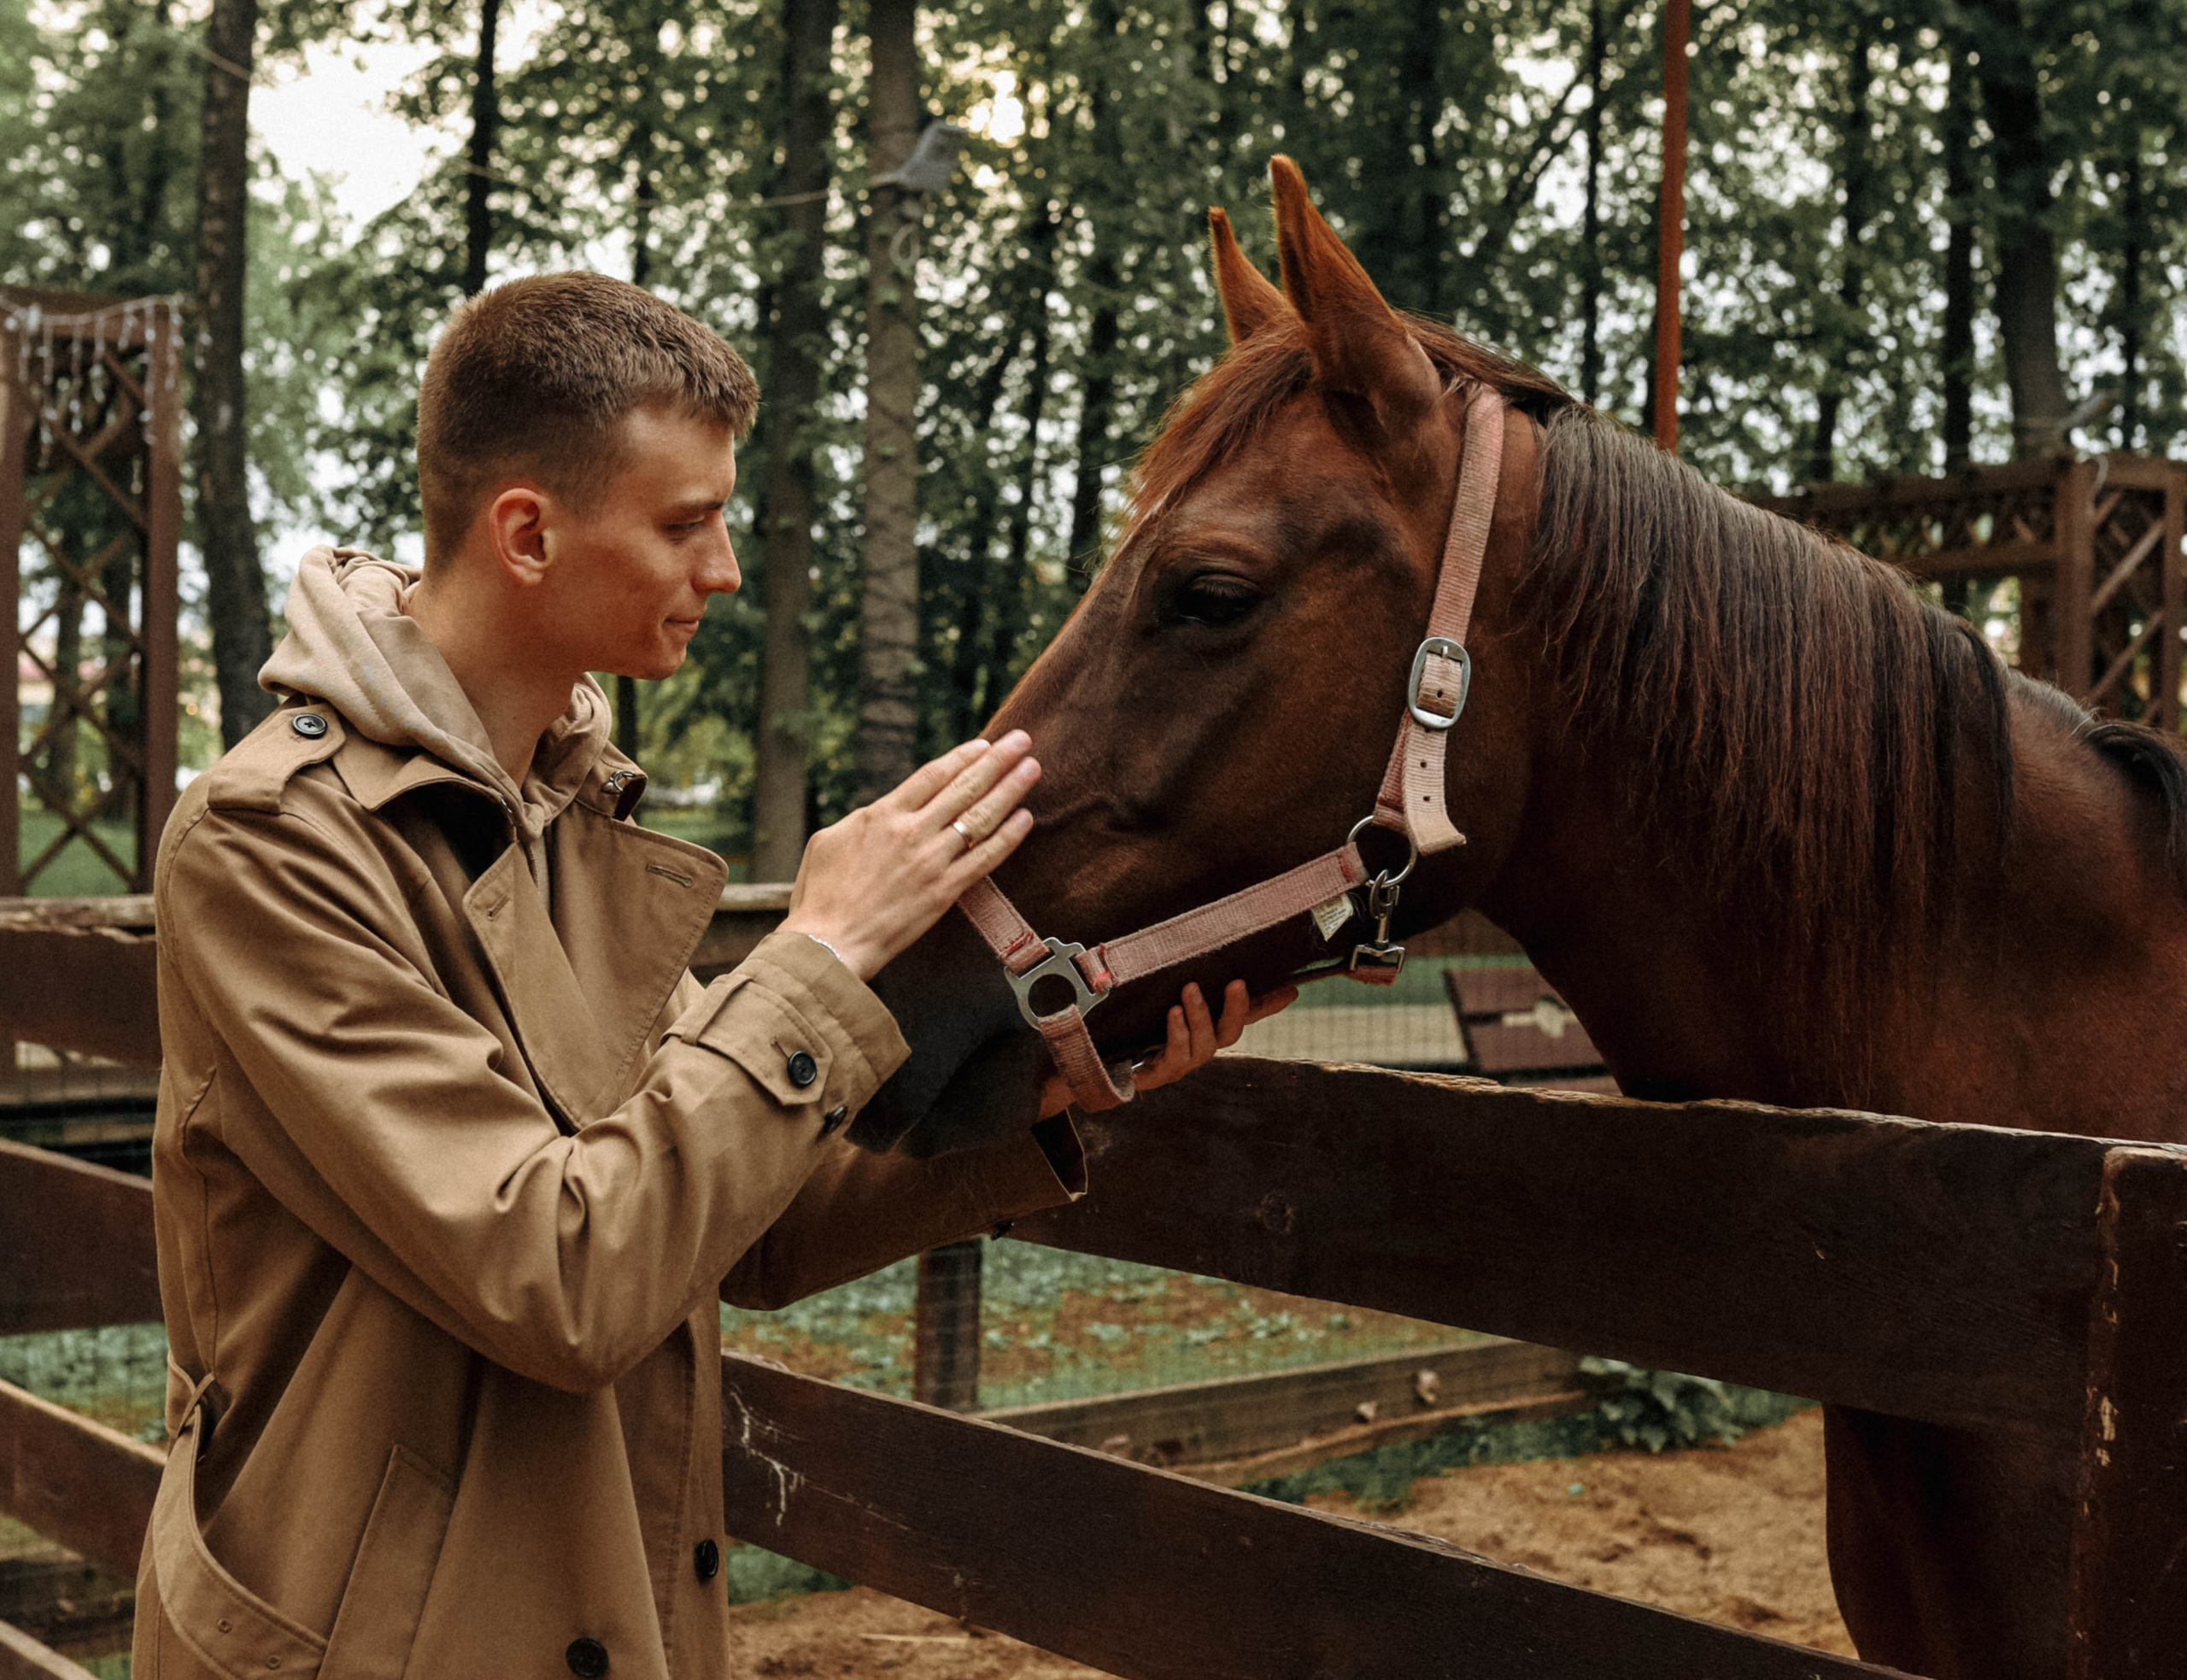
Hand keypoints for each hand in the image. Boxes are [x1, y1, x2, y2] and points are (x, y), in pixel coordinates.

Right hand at [782, 732, 1040, 979]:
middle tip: (1022, 740)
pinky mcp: (944, 892)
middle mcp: (912, 832)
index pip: (932, 775)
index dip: (962, 757)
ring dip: (1010, 790)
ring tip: (1032, 768)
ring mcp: (931, 862)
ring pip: (980, 817)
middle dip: (996, 761)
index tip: (984, 744)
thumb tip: (883, 810)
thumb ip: (864, 819)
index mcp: (881, 815)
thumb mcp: (829, 840)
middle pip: (964, 788)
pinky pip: (984, 859)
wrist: (828, 943)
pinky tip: (1026, 818)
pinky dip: (1008, 837)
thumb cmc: (820, 895)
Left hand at [1036, 979, 1297, 1117]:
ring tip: (1189, 991)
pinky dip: (1176, 1036)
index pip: (1241, 1017)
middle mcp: (1192, 1050)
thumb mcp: (1145, 996)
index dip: (1265, 1004)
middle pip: (1229, 1034)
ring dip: (1201, 1017)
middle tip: (1235, 981)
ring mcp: (1174, 1066)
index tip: (1292, 986)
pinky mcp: (1151, 1077)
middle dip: (1236, 1008)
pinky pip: (1172, 1060)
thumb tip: (1185, 950)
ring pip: (1204, 1048)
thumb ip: (1171, 979)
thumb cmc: (1115, 1025)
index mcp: (1197, 1031)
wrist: (1072, 1062)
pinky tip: (1172, 1016)